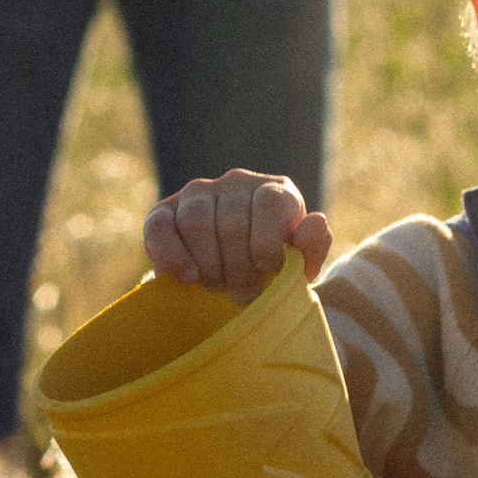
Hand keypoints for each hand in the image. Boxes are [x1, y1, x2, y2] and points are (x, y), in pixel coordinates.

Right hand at [144, 170, 333, 303]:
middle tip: (243, 294)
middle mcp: (236, 183)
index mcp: (275, 191)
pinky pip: (159, 226)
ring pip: (196, 221)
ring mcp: (198, 193)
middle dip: (237, 267)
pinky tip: (185, 278)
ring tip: (218, 287)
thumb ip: (312, 248)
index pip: (269, 203)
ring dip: (208, 265)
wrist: (234, 283)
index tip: (267, 271)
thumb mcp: (298, 267)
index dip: (267, 244)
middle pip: (231, 221)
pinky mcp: (164, 211)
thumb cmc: (273, 273)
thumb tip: (317, 222)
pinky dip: (170, 254)